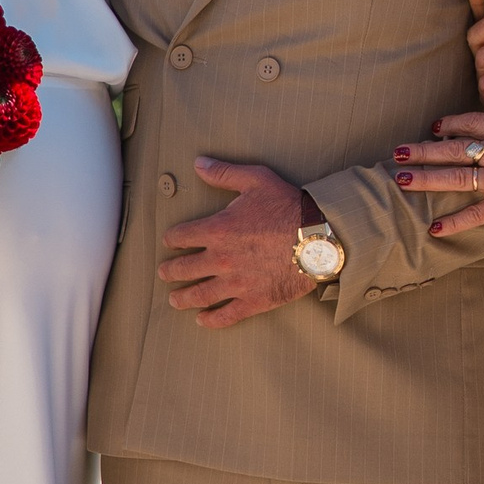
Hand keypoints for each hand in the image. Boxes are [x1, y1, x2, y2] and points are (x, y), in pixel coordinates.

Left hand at [156, 158, 318, 325]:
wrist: (319, 239)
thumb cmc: (289, 207)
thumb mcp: (256, 180)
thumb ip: (224, 173)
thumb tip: (198, 163)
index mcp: (217, 229)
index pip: (180, 236)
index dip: (171, 238)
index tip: (170, 241)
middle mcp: (220, 259)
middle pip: (183, 268)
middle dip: (170, 271)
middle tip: (164, 273)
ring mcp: (236, 283)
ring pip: (199, 295)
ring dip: (182, 298)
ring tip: (175, 299)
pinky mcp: (253, 301)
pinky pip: (225, 316)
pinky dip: (210, 320)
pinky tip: (201, 319)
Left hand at [394, 52, 483, 234]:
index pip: (470, 122)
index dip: (450, 123)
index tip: (435, 126)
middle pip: (452, 149)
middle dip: (422, 150)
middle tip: (397, 151)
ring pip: (455, 178)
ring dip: (425, 179)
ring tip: (400, 179)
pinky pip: (476, 214)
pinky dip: (454, 222)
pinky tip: (433, 228)